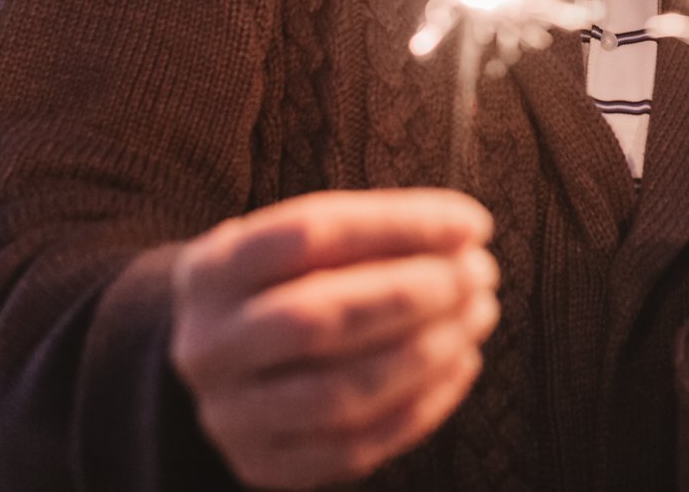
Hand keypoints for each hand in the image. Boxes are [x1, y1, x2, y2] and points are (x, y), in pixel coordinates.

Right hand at [170, 189, 498, 488]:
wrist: (223, 364)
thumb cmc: (287, 283)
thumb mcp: (301, 245)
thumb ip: (370, 233)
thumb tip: (462, 233)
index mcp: (211, 272)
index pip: (308, 234)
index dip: (398, 225)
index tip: (471, 223)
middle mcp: (208, 346)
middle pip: (317, 319)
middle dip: (412, 294)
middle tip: (479, 273)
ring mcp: (229, 415)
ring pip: (339, 392)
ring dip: (425, 353)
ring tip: (479, 315)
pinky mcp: (264, 465)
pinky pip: (354, 446)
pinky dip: (421, 407)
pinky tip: (463, 363)